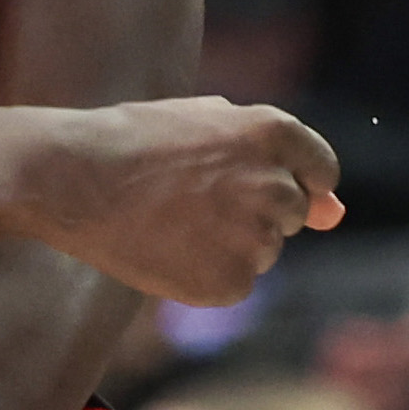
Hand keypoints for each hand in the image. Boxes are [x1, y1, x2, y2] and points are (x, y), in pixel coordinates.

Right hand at [52, 98, 340, 304]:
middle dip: (253, 210)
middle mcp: (276, 185)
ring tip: (170, 222)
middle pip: (290, 214)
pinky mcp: (233, 283)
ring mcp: (257, 237)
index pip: (321, 171)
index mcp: (274, 132)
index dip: (291, 180)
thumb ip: (278, 160)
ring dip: (228, 243)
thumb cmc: (131, 141)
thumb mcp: (207, 125)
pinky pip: (236, 284)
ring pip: (263, 251)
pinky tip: (166, 251)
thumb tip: (336, 216)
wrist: (73, 180)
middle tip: (189, 200)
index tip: (252, 186)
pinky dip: (206, 275)